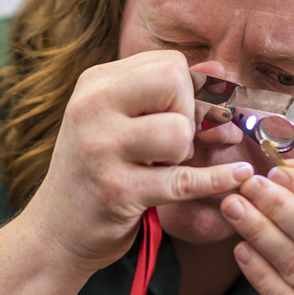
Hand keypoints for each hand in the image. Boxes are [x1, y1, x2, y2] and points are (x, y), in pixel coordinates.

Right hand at [23, 50, 253, 273]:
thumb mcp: (119, 121)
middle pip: (174, 83)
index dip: (188, 91)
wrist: (55, 231)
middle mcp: (91, 109)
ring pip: (179, 132)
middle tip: (173, 143)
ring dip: (184, 154)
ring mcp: (101, 150)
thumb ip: (167, 93)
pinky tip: (238, 176)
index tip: (179, 118)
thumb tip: (221, 71)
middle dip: (189, 113)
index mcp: (94, 85)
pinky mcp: (117, 191)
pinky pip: (185, 180)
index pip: (168, 63)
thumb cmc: (95, 171)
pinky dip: (218, 179)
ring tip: (161, 167)